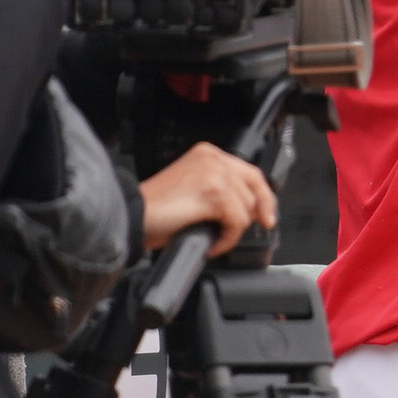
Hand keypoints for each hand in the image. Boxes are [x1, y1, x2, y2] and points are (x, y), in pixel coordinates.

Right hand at [139, 143, 277, 257]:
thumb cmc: (155, 209)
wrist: (130, 217)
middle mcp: (213, 158)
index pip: (250, 172)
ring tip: (213, 238)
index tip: (267, 214)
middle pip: (254, 187)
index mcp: (208, 154)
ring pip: (246, 207)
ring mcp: (214, 174)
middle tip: (247, 230)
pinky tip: (211, 244)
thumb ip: (218, 187)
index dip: (263, 195)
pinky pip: (236, 221)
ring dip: (233, 230)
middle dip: (254, 213)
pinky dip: (227, 239)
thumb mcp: (193, 188)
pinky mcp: (213, 193)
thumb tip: (246, 207)